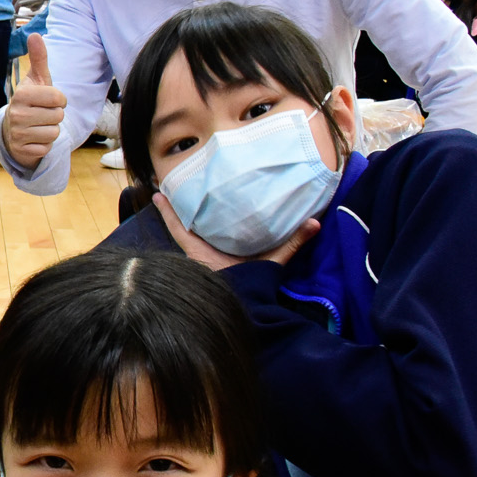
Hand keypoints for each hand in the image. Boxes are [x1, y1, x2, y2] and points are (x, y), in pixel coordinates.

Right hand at [0, 34, 66, 166]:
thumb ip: (38, 58)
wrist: (12, 130)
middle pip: (58, 116)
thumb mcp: (36, 79)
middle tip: (43, 113)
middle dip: (55, 115)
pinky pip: (47, 148)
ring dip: (51, 130)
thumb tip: (35, 34)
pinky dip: (45, 144)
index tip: (50, 100)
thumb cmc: (31, 101)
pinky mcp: (22, 150)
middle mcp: (17, 114)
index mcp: (21, 94)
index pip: (58, 98)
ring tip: (40, 125)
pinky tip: (35, 138)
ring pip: (54, 133)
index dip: (60, 100)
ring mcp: (18, 133)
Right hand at [154, 192, 319, 270]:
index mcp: (235, 241)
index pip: (229, 220)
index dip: (226, 204)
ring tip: (171, 182)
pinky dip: (167, 212)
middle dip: (198, 200)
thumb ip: (294, 241)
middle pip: (205, 216)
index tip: (223, 185)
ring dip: (178, 202)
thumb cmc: (257, 279)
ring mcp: (201, 243)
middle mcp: (216, 240)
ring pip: (187, 218)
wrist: (241, 297)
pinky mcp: (190, 247)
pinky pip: (176, 226)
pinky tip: (160, 196)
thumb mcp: (277, 256)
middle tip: (192, 179)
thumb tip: (317, 223)